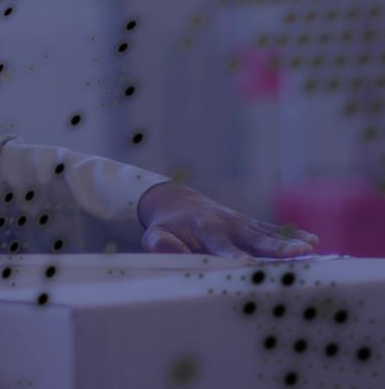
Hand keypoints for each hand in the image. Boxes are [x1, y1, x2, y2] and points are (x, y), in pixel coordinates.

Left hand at [137, 182, 318, 258]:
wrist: (176, 201)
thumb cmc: (165, 225)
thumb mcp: (155, 234)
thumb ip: (161, 246)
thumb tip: (172, 256)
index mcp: (205, 228)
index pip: (221, 245)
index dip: (234, 255)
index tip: (248, 265)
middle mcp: (228, 223)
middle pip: (254, 237)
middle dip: (275, 247)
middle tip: (297, 254)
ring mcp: (241, 222)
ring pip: (268, 233)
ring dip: (290, 242)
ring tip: (311, 249)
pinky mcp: (249, 224)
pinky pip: (272, 230)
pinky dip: (291, 236)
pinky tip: (312, 242)